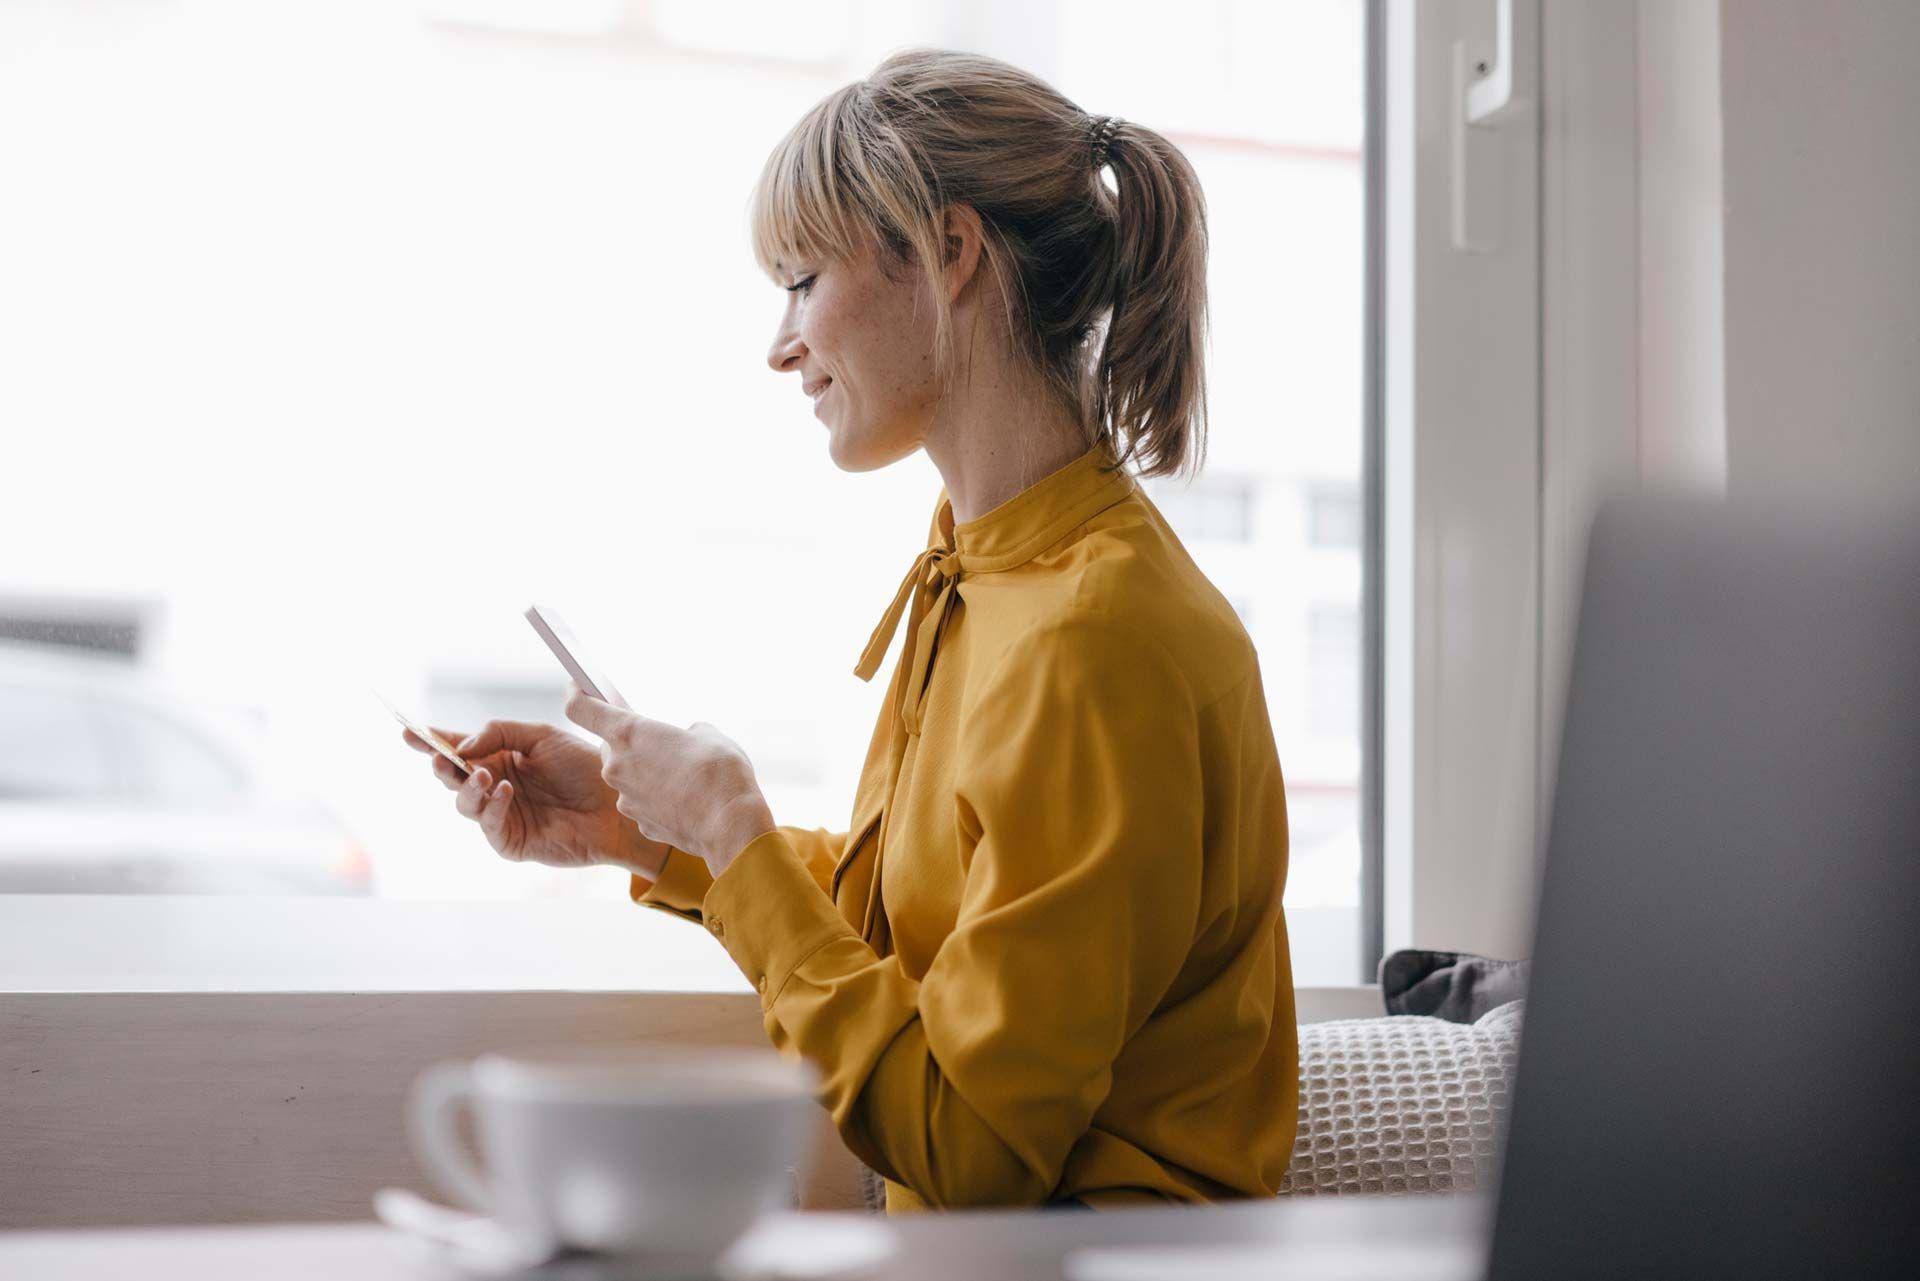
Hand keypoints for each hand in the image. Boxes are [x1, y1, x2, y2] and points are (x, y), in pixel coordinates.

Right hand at [401, 719, 669, 876]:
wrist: (617, 805)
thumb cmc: (585, 767)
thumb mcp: (542, 735)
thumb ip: (500, 732)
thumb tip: (463, 747)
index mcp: (500, 757)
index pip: (459, 748)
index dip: (433, 742)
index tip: (409, 733)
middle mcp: (496, 785)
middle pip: (453, 776)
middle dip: (441, 765)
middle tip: (436, 755)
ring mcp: (502, 814)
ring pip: (464, 802)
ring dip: (467, 787)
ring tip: (482, 773)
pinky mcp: (512, 840)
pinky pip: (489, 824)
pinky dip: (491, 806)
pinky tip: (504, 790)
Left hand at [561, 681, 775, 878]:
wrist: (731, 825)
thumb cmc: (720, 772)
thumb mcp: (707, 735)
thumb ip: (685, 733)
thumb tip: (686, 740)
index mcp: (629, 733)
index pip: (582, 709)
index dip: (577, 695)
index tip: (579, 687)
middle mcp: (617, 765)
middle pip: (610, 747)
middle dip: (631, 744)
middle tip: (659, 745)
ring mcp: (625, 798)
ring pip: (628, 778)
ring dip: (647, 774)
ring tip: (683, 778)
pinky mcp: (639, 823)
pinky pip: (643, 804)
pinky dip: (658, 800)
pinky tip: (685, 801)